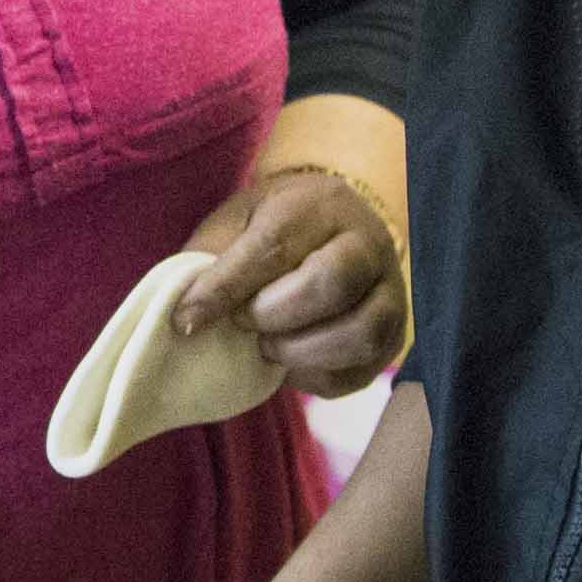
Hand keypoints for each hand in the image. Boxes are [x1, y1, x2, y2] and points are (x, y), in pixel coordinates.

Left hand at [175, 167, 404, 398]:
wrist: (327, 232)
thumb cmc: (268, 229)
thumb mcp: (235, 224)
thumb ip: (209, 262)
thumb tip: (184, 316)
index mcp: (320, 204)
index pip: (273, 247)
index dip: (226, 289)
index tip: (187, 320)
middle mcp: (367, 242)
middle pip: (331, 283)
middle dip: (272, 315)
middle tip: (243, 322)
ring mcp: (392, 291)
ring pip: (359, 333)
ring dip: (299, 351)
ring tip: (268, 345)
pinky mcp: (396, 336)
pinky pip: (362, 371)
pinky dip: (316, 377)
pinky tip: (290, 363)